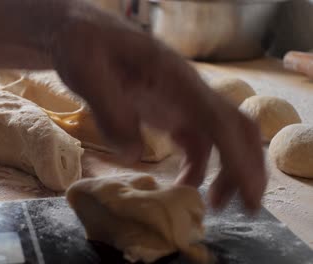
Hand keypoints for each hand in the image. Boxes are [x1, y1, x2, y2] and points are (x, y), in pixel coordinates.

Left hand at [52, 10, 266, 210]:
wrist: (84, 35)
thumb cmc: (85, 46)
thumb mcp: (87, 72)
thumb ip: (111, 111)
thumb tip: (133, 154)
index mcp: (174, 79)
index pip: (219, 120)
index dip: (237, 157)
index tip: (248, 193)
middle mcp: (187, 91)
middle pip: (235, 128)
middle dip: (246, 167)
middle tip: (244, 207)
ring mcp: (181, 102)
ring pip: (221, 138)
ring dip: (225, 171)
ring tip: (213, 205)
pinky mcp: (170, 112)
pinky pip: (197, 142)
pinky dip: (198, 167)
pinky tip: (184, 185)